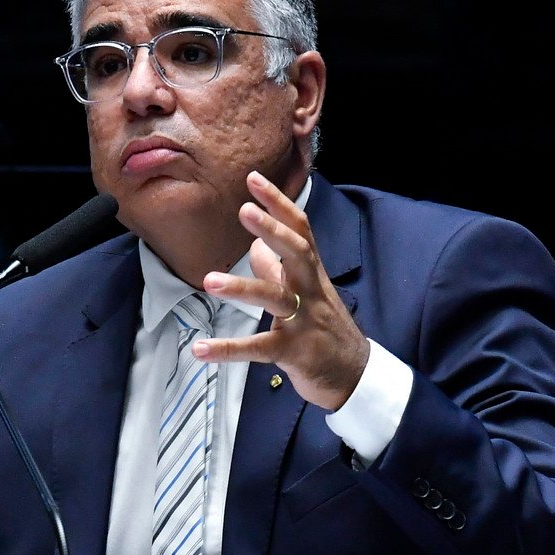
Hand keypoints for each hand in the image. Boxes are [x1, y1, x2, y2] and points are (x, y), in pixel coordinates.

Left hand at [196, 171, 369, 410]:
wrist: (354, 376)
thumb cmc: (325, 330)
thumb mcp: (305, 294)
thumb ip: (277, 269)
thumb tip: (255, 246)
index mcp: (311, 274)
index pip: (299, 231)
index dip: (278, 204)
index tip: (254, 179)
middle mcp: (311, 291)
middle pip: (297, 253)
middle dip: (273, 231)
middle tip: (244, 211)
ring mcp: (304, 321)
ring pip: (276, 299)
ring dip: (242, 288)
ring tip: (208, 281)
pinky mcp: (294, 352)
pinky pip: (260, 348)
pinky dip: (228, 350)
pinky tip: (200, 349)